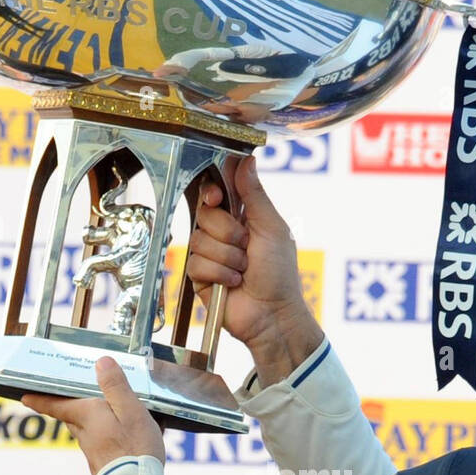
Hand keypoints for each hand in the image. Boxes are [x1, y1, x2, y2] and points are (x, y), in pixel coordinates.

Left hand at [22, 356, 165, 474]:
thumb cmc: (135, 448)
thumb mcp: (130, 410)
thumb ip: (115, 386)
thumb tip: (101, 362)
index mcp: (87, 416)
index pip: (56, 405)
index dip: (40, 400)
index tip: (25, 397)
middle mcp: (85, 434)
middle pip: (71, 418)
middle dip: (67, 408)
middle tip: (65, 398)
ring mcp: (93, 452)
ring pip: (86, 432)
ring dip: (89, 423)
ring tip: (103, 415)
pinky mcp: (104, 466)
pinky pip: (100, 446)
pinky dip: (105, 439)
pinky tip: (120, 440)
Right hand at [188, 155, 310, 350]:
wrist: (272, 314)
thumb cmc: (280, 273)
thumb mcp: (271, 227)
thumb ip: (255, 194)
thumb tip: (247, 160)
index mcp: (241, 217)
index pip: (215, 192)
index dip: (213, 192)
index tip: (219, 198)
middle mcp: (222, 234)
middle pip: (204, 213)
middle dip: (228, 232)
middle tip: (246, 248)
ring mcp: (209, 255)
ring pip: (199, 239)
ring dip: (227, 257)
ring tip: (243, 271)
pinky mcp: (199, 277)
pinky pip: (195, 263)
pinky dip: (219, 274)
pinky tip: (233, 284)